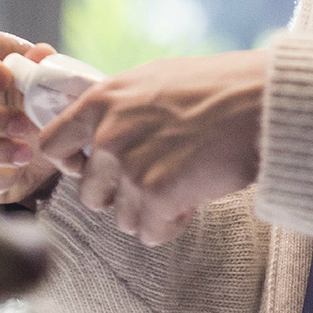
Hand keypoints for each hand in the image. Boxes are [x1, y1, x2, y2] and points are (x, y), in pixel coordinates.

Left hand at [38, 50, 269, 246]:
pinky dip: (171, 224)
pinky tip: (192, 201)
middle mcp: (109, 133)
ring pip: (121, 217)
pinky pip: (150, 232)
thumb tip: (105, 130)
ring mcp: (131, 166)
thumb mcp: (156, 80)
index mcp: (103, 100)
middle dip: (120, 194)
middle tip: (155, 180)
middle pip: (89, 193)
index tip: (92, 166)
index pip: (52, 144)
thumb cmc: (220, 85)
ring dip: (149, 211)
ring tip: (182, 188)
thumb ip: (123, 106)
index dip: (72, 162)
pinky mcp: (155, 195)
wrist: (260, 101)